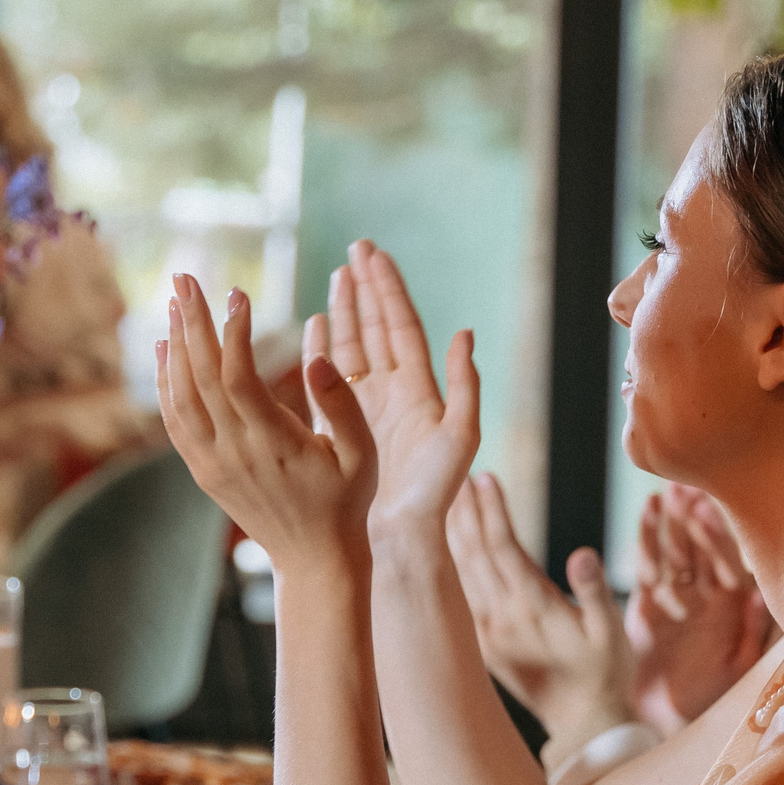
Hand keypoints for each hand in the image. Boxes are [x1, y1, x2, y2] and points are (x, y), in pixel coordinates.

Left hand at [158, 272, 375, 580]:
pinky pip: (175, 422)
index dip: (234, 332)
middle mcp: (234, 453)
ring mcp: (213, 464)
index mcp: (273, 444)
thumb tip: (318, 355)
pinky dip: (165, 383)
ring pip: (180, 397)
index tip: (239, 292)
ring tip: (173, 303)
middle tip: (185, 276)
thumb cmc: (347, 502)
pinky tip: (165, 351)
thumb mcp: (361, 454)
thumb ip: (341, 404)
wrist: (315, 561)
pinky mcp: (204, 472)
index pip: (239, 377)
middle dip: (191, 322)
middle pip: (200, 377)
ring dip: (173, 346)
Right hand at [304, 241, 479, 546]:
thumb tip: (465, 333)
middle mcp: (394, 391)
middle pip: (378, 326)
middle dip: (367, 287)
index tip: (373, 254)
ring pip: (355, 345)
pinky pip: (332, 375)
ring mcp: (368, 405)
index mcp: (419, 388)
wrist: (402, 535)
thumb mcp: (461, 435)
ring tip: (340, 275)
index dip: (387, 289)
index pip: (401, 325)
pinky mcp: (346, 423)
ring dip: (348, 310)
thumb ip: (465, 384)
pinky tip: (318, 324)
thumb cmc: (434, 492)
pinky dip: (324, 347)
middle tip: (356, 249)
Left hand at [448, 471, 634, 750]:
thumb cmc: (606, 675)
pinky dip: (451, 563)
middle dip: (465, 510)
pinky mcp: (481, 643)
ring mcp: (487, 632)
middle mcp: (502, 618)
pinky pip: (459, 594)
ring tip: (449, 495)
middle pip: (474, 552)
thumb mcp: (613, 635)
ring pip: (461, 571)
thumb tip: (582, 553)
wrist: (584, 724)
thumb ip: (594, 593)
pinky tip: (446, 543)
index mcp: (533, 609)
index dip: (493, 510)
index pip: (504, 548)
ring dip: (454, 531)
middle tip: (454, 471)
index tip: (484, 475)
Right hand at [627, 485, 776, 729]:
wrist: (670, 722)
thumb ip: (752, 634)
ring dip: (673, 520)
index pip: (726, 562)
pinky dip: (647, 538)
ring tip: (668, 488)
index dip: (718, 538)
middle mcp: (705, 598)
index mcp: (730, 608)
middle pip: (701, 548)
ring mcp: (676, 599)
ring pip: (675, 551)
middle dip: (694, 517)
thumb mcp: (738, 670)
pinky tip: (649, 510)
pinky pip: (647, 567)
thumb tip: (762, 596)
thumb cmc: (710, 702)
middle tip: (688, 485)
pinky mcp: (646, 606)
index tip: (711, 510)